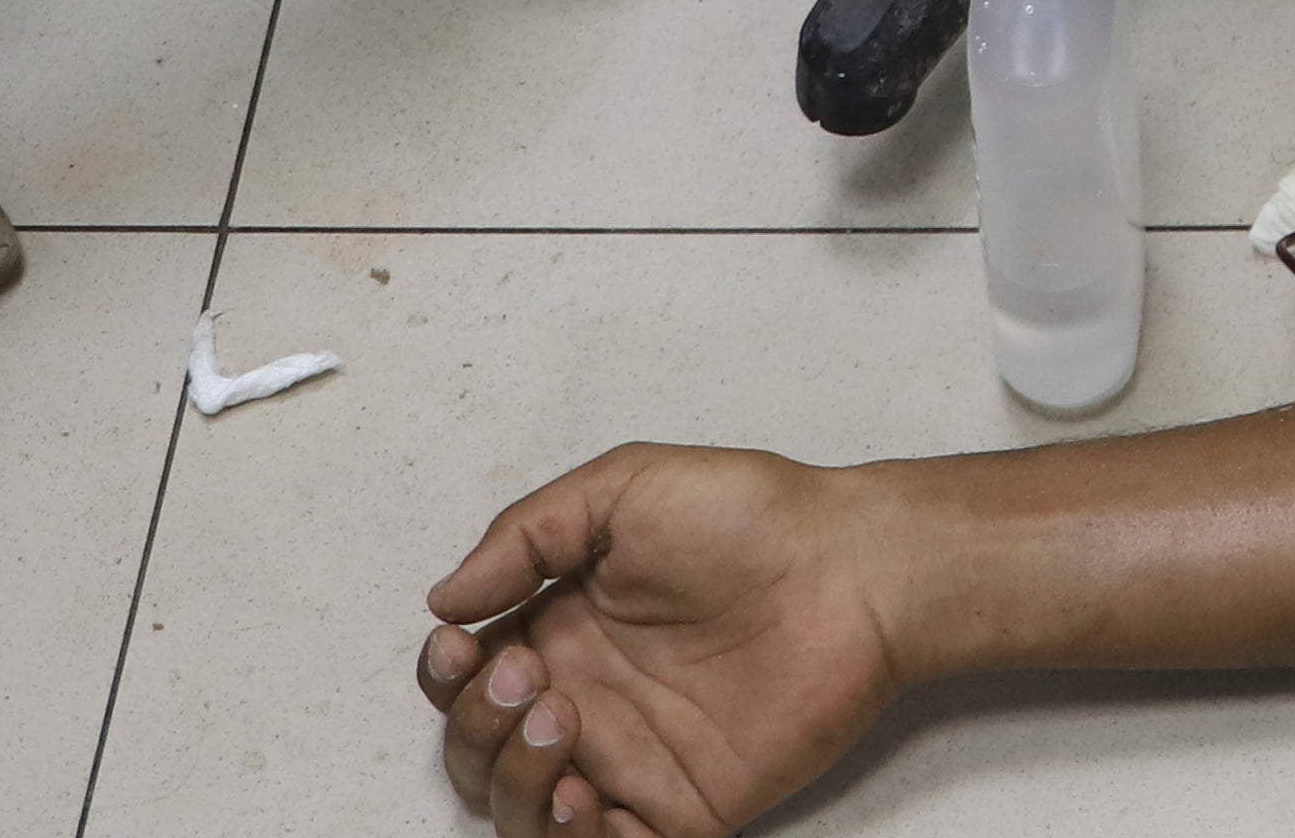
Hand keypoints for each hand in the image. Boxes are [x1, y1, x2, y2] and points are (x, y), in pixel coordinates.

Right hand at [421, 447, 913, 834]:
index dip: (446, 674)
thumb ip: (527, 535)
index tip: (461, 643)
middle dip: (479, 726)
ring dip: (513, 786)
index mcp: (561, 630)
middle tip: (533, 679)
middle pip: (478, 754)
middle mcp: (586, 701)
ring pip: (523, 816)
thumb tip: (443, 597)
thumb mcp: (623, 488)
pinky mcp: (681, 810)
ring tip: (562, 730)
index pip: (465, 679)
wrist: (851, 569)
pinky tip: (585, 798)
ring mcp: (630, 761)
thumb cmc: (749, 516)